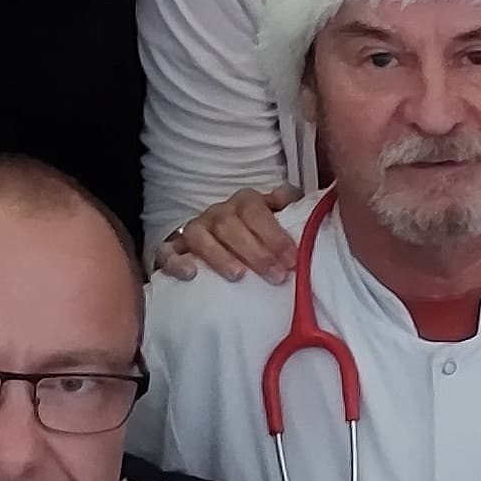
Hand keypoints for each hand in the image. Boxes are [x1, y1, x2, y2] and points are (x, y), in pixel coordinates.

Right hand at [158, 184, 299, 281]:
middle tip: (275, 276)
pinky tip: (191, 275)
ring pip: (200, 236)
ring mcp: (192, 230)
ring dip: (219, 256)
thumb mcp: (278, 220)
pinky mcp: (171, 249)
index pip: (255, 210)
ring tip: (238, 276)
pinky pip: (167, 252)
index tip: (292, 260)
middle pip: (230, 224)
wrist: (219, 244)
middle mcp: (217, 213)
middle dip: (255, 251)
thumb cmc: (257, 236)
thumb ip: (293, 210)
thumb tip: (314, 206)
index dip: (274, 234)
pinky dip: (176, 262)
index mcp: (244, 203)